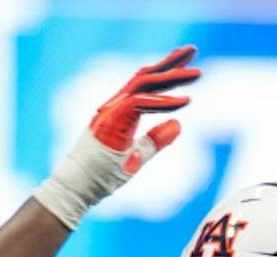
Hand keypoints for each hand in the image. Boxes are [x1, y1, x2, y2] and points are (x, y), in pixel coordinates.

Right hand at [33, 46, 200, 228]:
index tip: (189, 67)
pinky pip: (140, 104)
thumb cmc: (103, 175)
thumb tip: (178, 125)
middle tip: (193, 50)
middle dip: (170, 62)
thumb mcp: (138, 157)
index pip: (145, 85)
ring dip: (172, 77)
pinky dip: (164, 103)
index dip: (167, 73)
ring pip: (143, 84)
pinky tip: (184, 103)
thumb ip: (156, 140)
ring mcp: (111, 112)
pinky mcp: (111, 121)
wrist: (79, 187)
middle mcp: (115, 106)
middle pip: (145, 76)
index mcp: (121, 111)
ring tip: (197, 74)